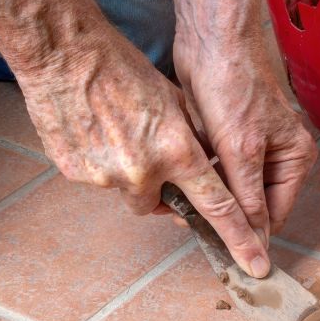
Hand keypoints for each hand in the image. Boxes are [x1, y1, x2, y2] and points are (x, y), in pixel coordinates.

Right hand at [17, 26, 271, 277]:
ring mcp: (105, 176)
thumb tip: (198, 168)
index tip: (255, 265)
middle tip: (148, 159)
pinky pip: (95, 178)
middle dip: (158, 191)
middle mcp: (142, 172)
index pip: (217, 206)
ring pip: (124, 190)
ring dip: (125, 172)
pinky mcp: (74, 173)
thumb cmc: (122, 67)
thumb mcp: (172, 101)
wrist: (64, 55)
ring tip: (112, 132)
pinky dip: (97, 161)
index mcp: (176, 151)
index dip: (239, 238)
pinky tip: (91, 131)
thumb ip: (188, 142)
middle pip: (158, 206)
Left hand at [173, 32, 316, 244]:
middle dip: (225, 214)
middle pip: (253, 203)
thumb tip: (255, 240)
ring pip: (232, 188)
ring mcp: (251, 146)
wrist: (210, 41)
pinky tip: (179, 184)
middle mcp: (278, 154)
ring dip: (211, 198)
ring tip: (179, 207)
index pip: (274, 213)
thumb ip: (249, 197)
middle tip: (189, 222)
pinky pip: (217, 171)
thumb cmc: (233, 87)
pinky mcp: (226, 137)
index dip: (249, 233)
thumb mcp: (241, 150)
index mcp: (295, 158)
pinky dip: (202, 179)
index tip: (220, 249)